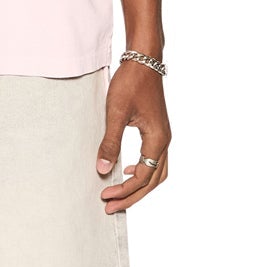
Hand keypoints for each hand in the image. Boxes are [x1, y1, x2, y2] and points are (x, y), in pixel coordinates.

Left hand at [96, 62, 170, 213]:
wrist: (144, 59)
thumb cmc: (131, 83)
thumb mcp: (116, 114)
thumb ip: (110, 143)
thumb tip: (102, 170)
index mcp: (157, 139)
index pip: (142, 177)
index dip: (124, 190)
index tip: (104, 197)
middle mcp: (164, 141)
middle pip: (153, 180)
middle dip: (132, 196)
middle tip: (111, 207)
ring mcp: (162, 135)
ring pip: (157, 171)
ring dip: (139, 186)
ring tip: (120, 194)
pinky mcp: (157, 130)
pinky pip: (154, 159)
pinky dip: (143, 171)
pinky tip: (126, 169)